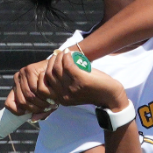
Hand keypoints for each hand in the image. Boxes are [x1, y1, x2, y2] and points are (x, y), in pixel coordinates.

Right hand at [4, 49, 126, 119]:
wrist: (111, 96)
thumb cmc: (93, 90)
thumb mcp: (74, 90)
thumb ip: (63, 84)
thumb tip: (50, 71)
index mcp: (60, 99)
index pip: (41, 85)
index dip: (44, 72)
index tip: (51, 64)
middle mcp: (64, 96)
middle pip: (49, 74)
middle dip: (52, 62)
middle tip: (58, 55)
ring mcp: (72, 88)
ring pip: (57, 68)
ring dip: (60, 57)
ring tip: (65, 53)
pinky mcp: (81, 80)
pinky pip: (68, 64)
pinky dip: (68, 56)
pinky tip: (71, 53)